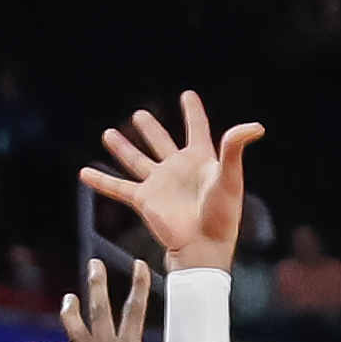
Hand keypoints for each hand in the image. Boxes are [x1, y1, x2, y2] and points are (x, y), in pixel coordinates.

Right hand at [76, 92, 266, 271]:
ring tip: (109, 133)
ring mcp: (159, 184)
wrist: (202, 247)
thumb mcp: (231, 177)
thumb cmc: (221, 216)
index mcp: (201, 159)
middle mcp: (177, 169)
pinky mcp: (143, 200)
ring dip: (122, 148)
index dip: (193, 112)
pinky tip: (84, 173)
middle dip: (150, 128)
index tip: (187, 95)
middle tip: (139, 115)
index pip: (196, 129)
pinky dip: (101, 181)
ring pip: (136, 160)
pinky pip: (118, 187)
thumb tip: (256, 126)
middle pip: (161, 142)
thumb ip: (235, 148)